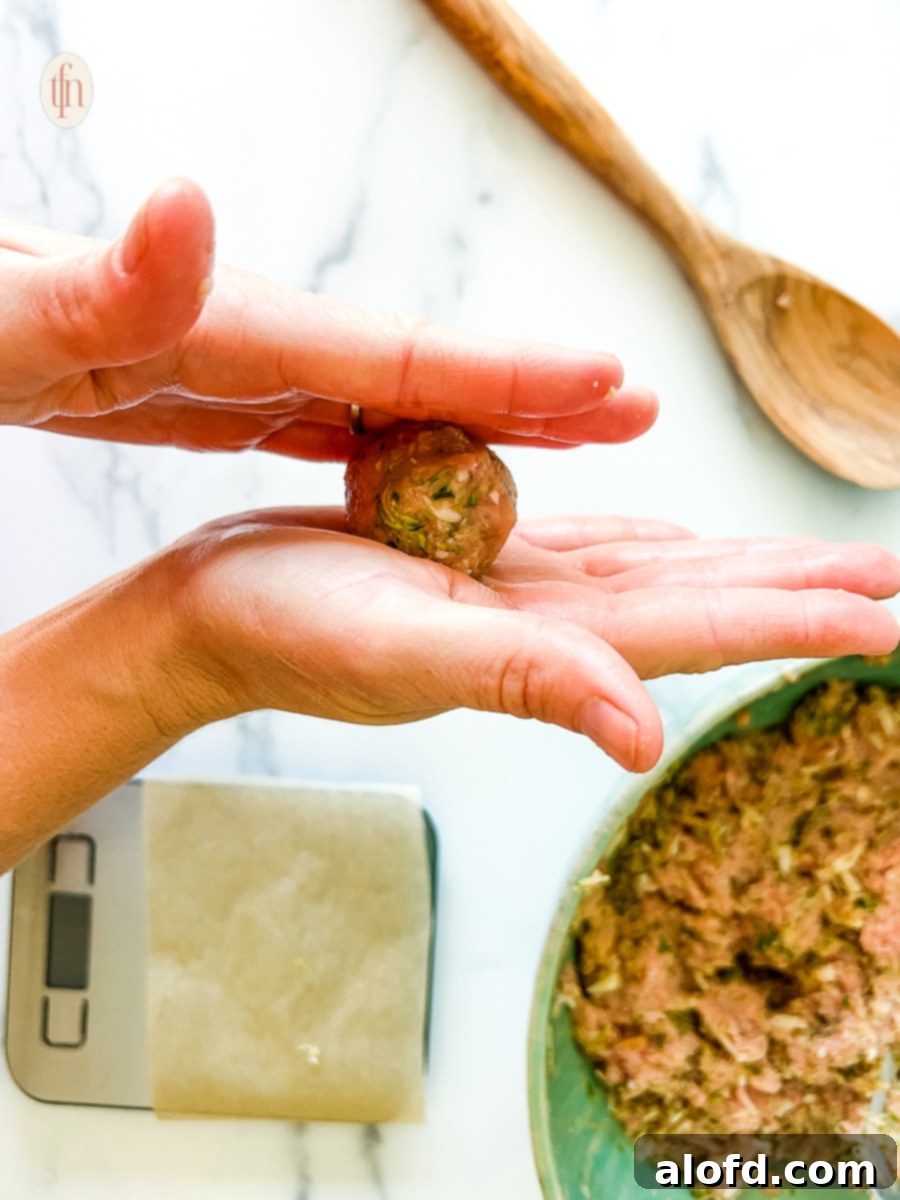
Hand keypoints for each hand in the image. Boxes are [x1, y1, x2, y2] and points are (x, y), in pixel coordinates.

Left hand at [0, 178, 655, 457]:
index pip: (389, 354)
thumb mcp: (12, 322)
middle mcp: (246, 332)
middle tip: (633, 409)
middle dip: (527, 392)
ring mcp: (230, 360)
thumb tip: (192, 205)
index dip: (503, 373)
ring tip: (562, 437)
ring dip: (473, 420)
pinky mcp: (205, 390)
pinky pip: (322, 420)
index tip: (609, 382)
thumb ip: (104, 282)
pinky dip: (385, 442)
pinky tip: (413, 463)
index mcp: (223, 324)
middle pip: (412, 369)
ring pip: (379, 399)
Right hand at [171, 509, 899, 772]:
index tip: (887, 614)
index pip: (701, 631)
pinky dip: (653, 537)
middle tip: (890, 576)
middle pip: (703, 601)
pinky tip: (684, 534)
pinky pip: (593, 545)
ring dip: (743, 563)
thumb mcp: (402, 649)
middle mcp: (551, 623)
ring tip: (819, 557)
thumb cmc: (287, 629)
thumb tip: (644, 738)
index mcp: (547, 644)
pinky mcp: (483, 556)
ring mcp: (521, 591)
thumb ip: (527, 683)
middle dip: (800, 589)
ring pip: (662, 570)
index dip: (797, 621)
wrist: (213, 610)